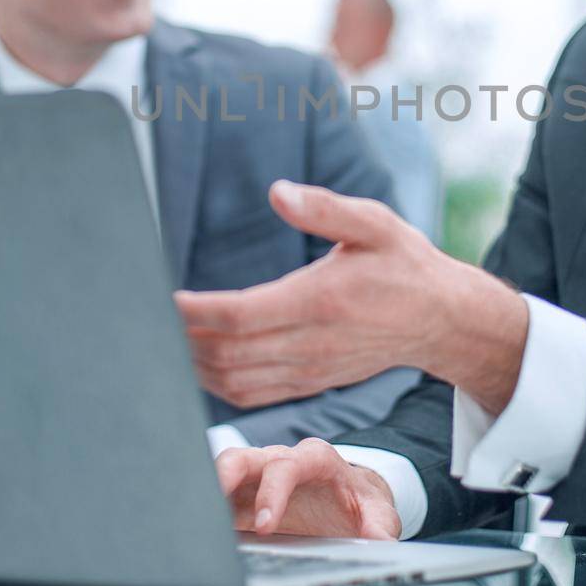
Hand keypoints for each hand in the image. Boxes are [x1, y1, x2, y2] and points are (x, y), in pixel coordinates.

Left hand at [174, 181, 527, 411]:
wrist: (440, 319)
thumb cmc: (403, 263)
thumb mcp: (374, 223)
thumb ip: (324, 208)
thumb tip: (277, 191)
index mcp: (320, 301)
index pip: (239, 315)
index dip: (193, 312)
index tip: (164, 297)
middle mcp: (310, 343)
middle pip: (226, 353)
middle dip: (180, 339)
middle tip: (145, 317)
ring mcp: (309, 370)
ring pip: (233, 381)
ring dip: (193, 364)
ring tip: (163, 338)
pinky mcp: (309, 383)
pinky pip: (251, 393)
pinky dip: (215, 383)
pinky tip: (195, 361)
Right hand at [217, 438, 400, 539]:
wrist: (350, 498)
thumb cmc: (358, 501)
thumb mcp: (377, 512)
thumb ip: (379, 524)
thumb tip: (381, 541)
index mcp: (314, 459)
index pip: (288, 465)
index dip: (274, 491)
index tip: (267, 525)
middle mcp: (280, 461)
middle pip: (244, 456)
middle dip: (224, 475)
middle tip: (209, 505)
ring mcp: (258, 477)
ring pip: (224, 472)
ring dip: (208, 491)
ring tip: (194, 519)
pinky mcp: (244, 498)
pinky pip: (219, 498)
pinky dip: (207, 511)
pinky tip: (199, 530)